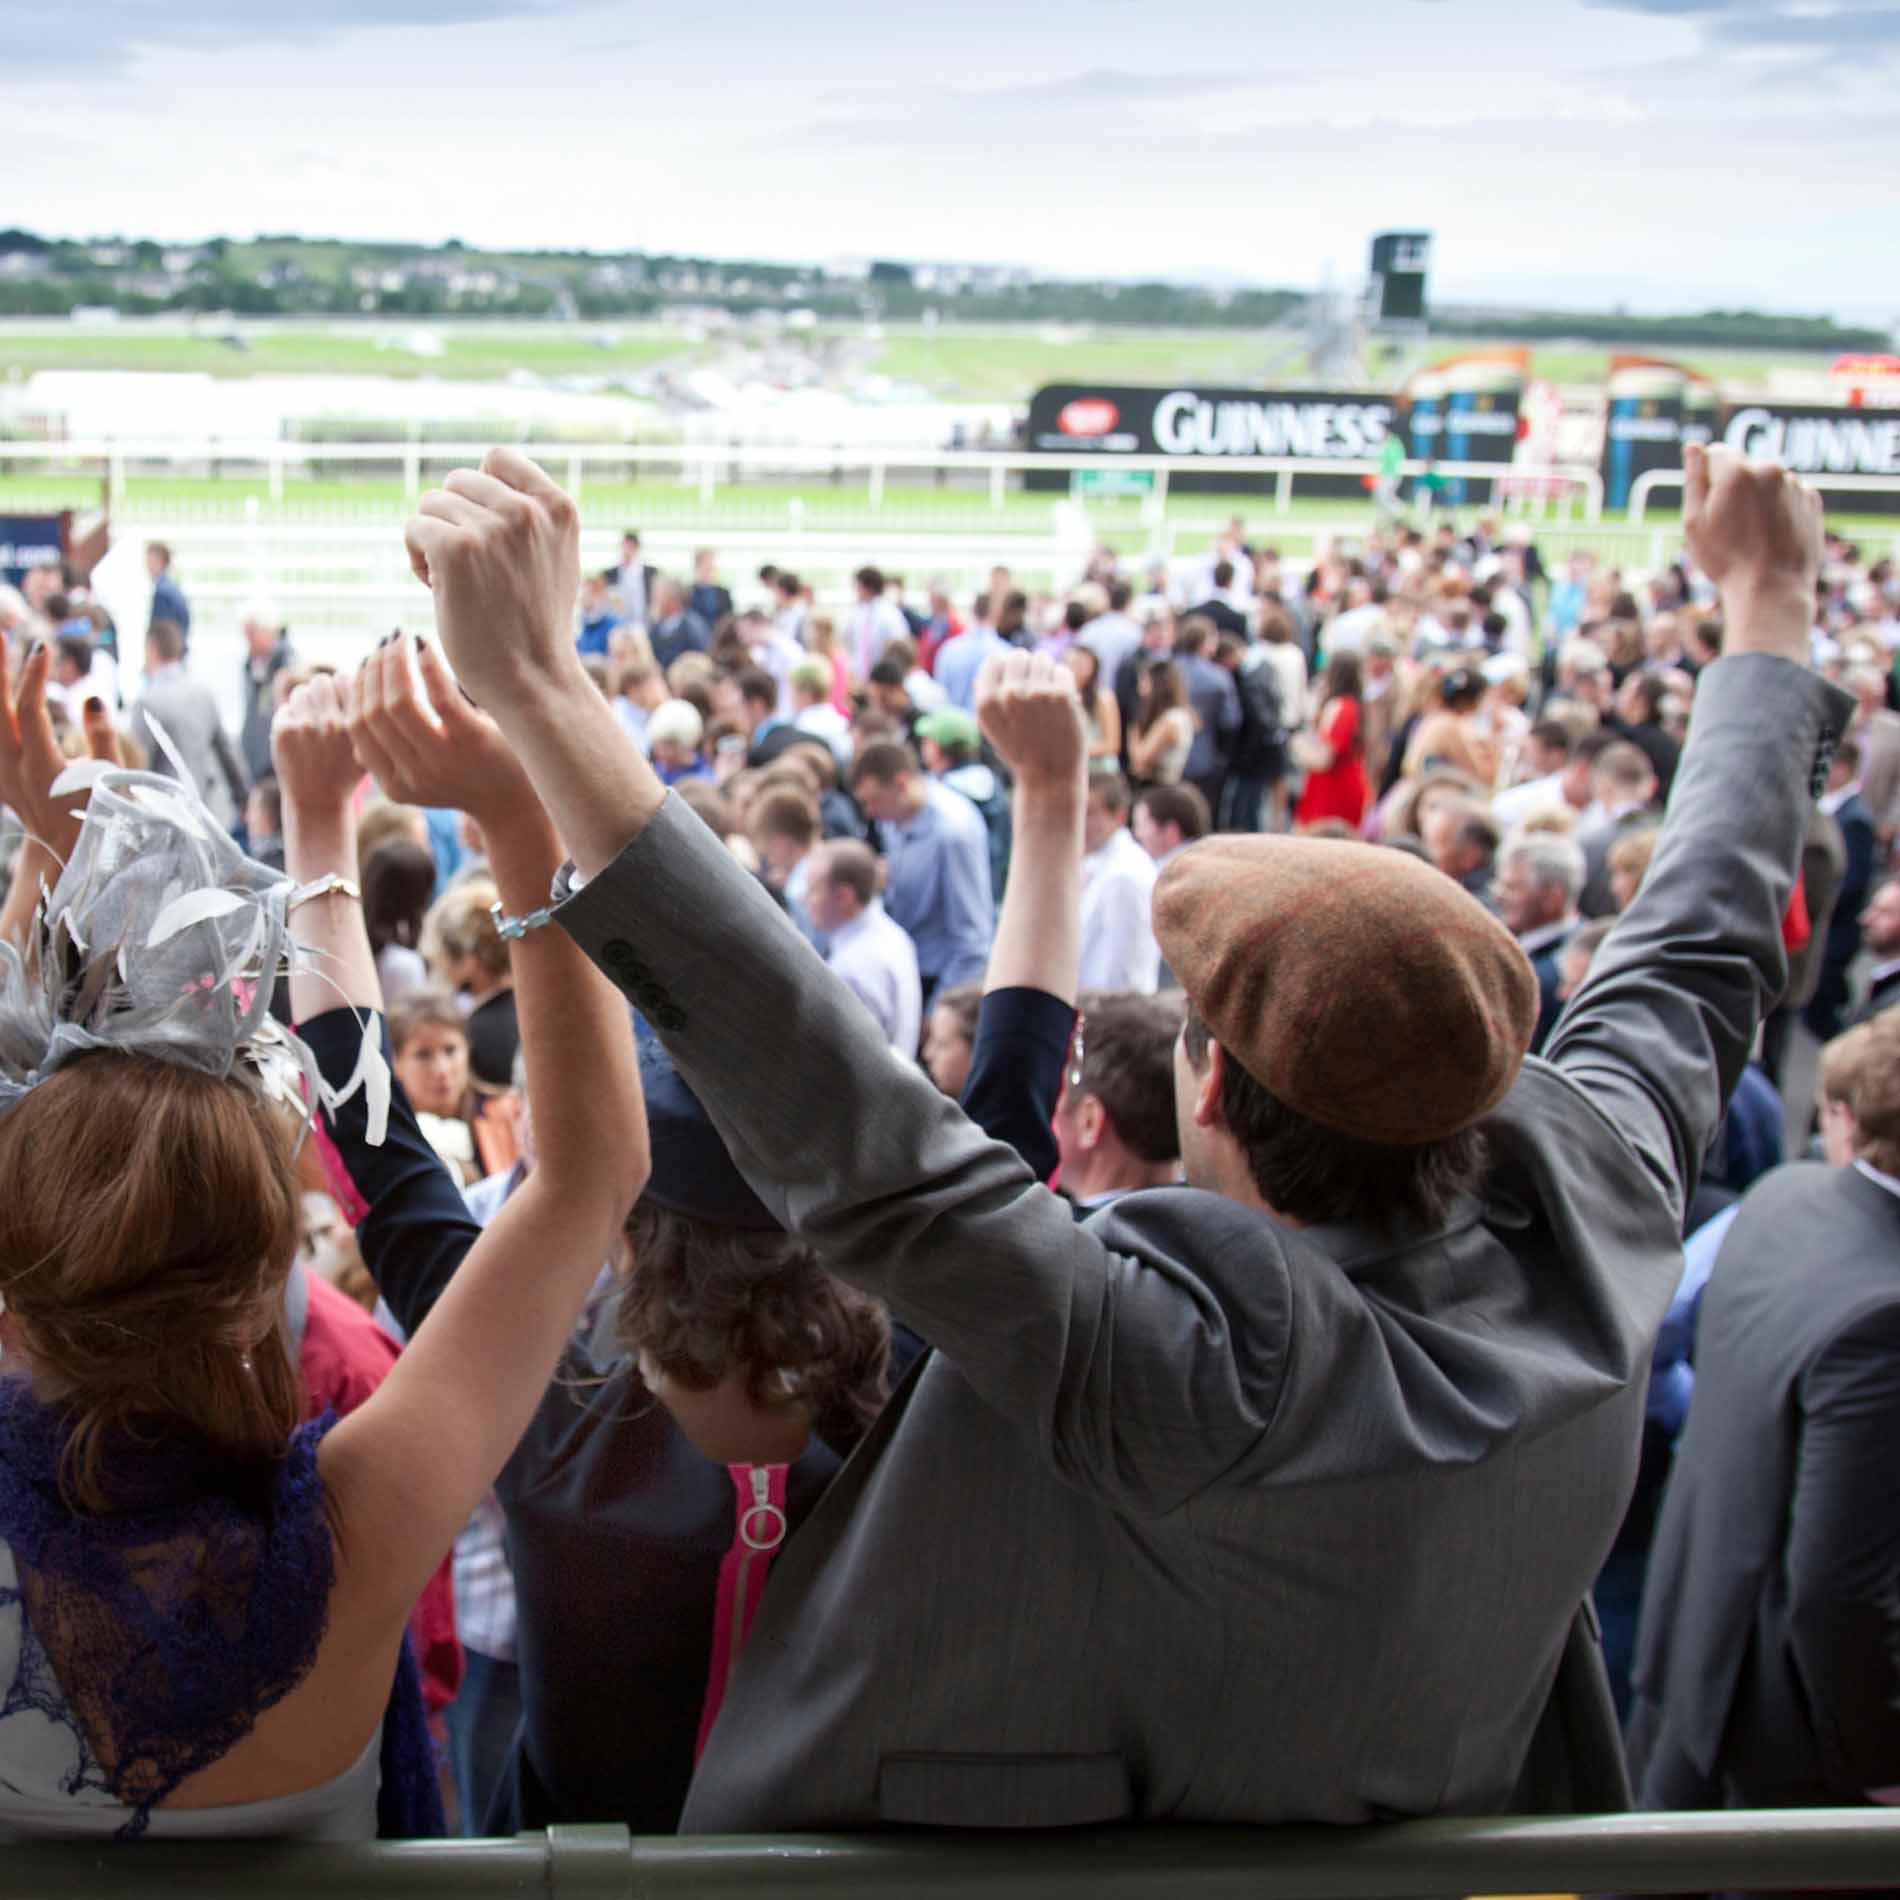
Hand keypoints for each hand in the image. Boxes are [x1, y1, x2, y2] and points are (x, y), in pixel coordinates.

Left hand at [0, 639, 113, 861]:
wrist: (67, 856)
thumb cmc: (101, 817)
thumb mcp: (112, 780)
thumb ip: (102, 737)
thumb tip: (91, 698)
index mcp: (42, 768)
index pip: (30, 712)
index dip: (34, 678)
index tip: (43, 649)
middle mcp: (12, 769)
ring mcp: (0, 773)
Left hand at [273, 672, 363, 819]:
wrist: (318, 800)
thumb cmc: (345, 769)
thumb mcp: (367, 744)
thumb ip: (364, 712)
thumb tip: (359, 676)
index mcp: (355, 724)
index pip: (346, 679)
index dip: (344, 688)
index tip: (342, 704)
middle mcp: (332, 723)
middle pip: (321, 680)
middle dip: (322, 693)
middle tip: (324, 711)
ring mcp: (306, 727)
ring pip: (301, 691)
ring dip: (305, 704)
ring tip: (311, 724)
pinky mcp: (283, 732)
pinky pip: (285, 707)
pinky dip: (291, 718)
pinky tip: (298, 736)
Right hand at [348, 632, 542, 836]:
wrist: (520, 806)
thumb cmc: (470, 779)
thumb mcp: (422, 774)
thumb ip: (391, 750)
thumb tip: (360, 706)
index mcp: (395, 784)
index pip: (356, 727)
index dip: (357, 689)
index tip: (368, 663)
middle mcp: (414, 776)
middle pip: (374, 712)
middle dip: (375, 670)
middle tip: (387, 644)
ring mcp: (443, 761)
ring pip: (401, 703)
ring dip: (396, 663)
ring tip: (404, 641)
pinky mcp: (474, 742)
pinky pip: (442, 697)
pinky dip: (430, 666)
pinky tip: (429, 647)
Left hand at [403, 449, 581, 708]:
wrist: (533, 680)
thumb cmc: (536, 626)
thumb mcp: (555, 557)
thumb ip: (531, 514)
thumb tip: (489, 467)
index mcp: (559, 507)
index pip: (497, 459)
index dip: (480, 494)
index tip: (488, 538)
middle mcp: (528, 511)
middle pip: (458, 481)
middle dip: (455, 520)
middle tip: (472, 571)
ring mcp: (493, 529)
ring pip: (431, 504)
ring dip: (434, 541)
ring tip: (458, 583)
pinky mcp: (457, 549)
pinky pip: (414, 528)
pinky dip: (416, 558)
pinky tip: (437, 589)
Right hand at [975, 650, 1085, 791]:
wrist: (1050, 775)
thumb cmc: (1021, 750)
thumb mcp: (993, 726)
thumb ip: (989, 695)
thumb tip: (994, 662)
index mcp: (986, 702)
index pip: (994, 660)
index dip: (1006, 670)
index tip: (1015, 685)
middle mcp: (1008, 695)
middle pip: (1018, 654)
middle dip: (1027, 668)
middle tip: (1034, 692)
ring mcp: (1036, 693)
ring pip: (1042, 658)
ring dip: (1046, 674)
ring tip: (1047, 698)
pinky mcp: (1061, 695)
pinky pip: (1061, 671)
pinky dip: (1064, 683)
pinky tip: (1062, 703)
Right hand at [1683, 442, 1822, 662]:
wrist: (1772, 589)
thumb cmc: (1726, 559)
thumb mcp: (1694, 521)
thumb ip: (1694, 479)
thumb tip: (1694, 446)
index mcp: (1737, 471)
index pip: (1717, 453)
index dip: (1707, 479)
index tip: (1709, 507)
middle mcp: (1770, 469)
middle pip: (1744, 468)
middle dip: (1735, 489)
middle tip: (1730, 528)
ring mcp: (1795, 484)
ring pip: (1768, 483)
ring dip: (1759, 500)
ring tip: (1753, 536)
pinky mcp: (1812, 500)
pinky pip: (1789, 496)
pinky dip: (1780, 510)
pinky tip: (1772, 536)